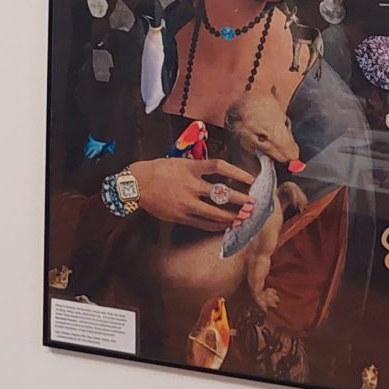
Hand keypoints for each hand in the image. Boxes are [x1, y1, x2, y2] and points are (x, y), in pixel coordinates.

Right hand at [128, 158, 256, 230]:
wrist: (137, 184)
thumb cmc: (158, 170)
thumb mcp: (180, 162)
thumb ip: (197, 168)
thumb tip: (217, 172)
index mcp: (191, 168)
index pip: (220, 167)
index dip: (237, 172)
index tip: (250, 179)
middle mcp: (191, 185)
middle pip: (221, 193)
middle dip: (239, 199)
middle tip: (252, 203)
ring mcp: (186, 202)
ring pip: (214, 212)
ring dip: (230, 216)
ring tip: (242, 218)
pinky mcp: (180, 216)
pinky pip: (201, 223)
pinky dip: (214, 225)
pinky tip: (223, 226)